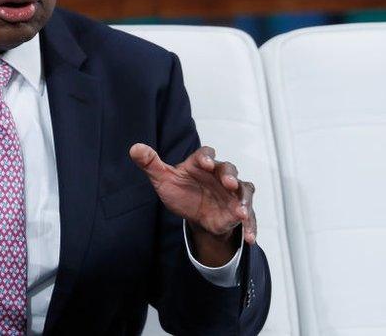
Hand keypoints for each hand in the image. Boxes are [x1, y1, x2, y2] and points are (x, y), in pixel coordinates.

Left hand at [129, 143, 256, 265]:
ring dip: (243, 201)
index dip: (207, 157)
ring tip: (240, 213)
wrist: (194, 213)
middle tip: (229, 183)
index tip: (205, 163)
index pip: (206, 154)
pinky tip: (249, 237)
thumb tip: (135, 148)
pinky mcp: (239, 209)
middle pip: (229, 169)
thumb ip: (150, 164)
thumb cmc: (181, 191)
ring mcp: (232, 192)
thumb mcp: (163, 179)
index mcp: (201, 164)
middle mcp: (220, 175)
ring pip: (243, 191)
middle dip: (230, 176)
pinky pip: (248, 216)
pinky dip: (250, 226)